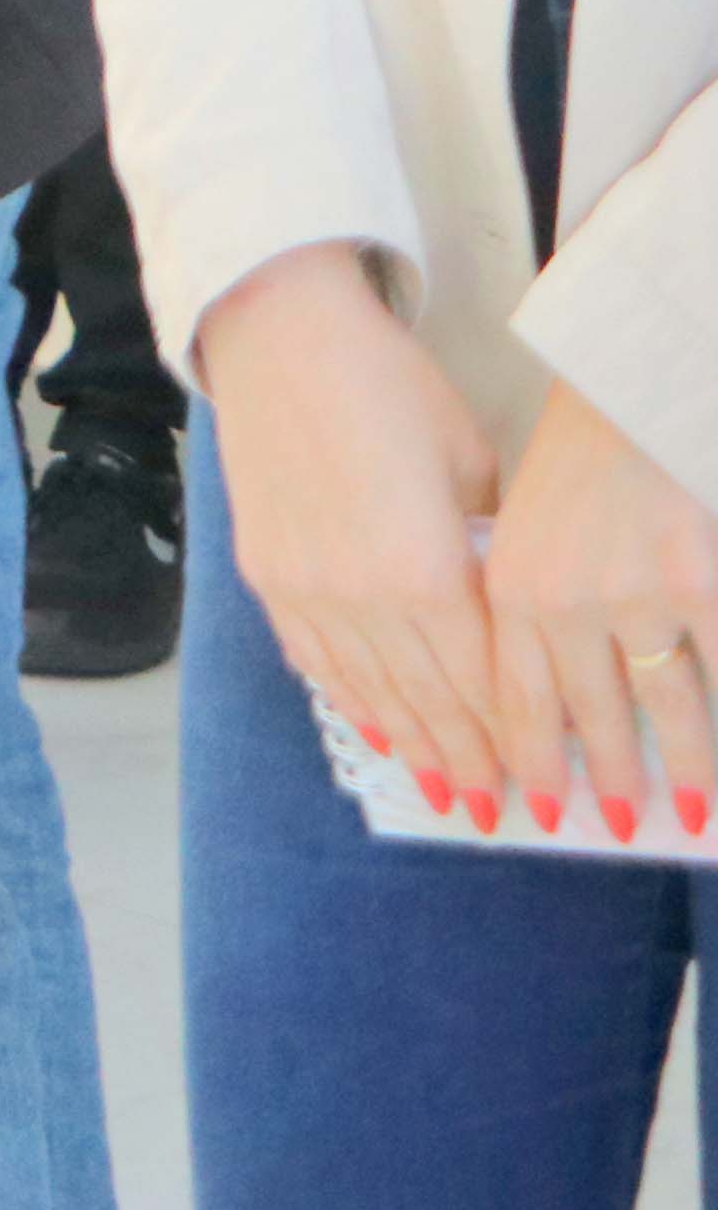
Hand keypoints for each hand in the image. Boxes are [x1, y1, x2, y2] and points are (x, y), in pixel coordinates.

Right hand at [194, 246, 509, 815]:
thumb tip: (507, 602)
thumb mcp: (471, 463)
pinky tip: (371, 725)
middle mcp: (360, 597)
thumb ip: (490, 546)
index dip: (511, 737)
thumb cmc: (392, 389)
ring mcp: (304, 590)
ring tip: (438, 789)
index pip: (482, 682)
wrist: (281, 339)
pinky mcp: (267, 573)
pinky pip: (313, 658)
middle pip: (426, 702)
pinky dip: (348, 698)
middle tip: (492, 809)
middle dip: (465, 761)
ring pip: (368, 691)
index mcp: (425, 572)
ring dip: (408, 745)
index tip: (535, 781)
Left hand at [481, 381, 717, 837]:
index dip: (525, 761)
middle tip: (618, 827)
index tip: (534, 807)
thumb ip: (529, 604)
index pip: (514, 699)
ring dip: (683, 768)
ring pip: (667, 708)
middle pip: (589, 718)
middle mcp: (566, 600)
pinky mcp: (704, 582)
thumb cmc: (581, 450)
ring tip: (687, 810)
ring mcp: (640, 595)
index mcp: (510, 586)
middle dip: (606, 782)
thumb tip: (554, 696)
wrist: (636, 382)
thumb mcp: (526, 525)